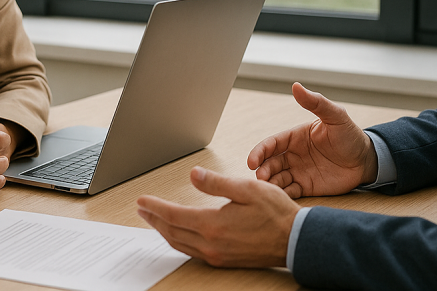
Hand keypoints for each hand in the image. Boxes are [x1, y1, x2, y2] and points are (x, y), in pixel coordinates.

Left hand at [137, 166, 298, 267]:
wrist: (296, 241)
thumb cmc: (276, 213)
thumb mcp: (247, 189)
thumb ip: (216, 183)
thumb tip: (193, 175)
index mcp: (213, 225)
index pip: (173, 215)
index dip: (155, 207)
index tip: (141, 200)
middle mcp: (210, 244)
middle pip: (172, 231)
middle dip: (153, 219)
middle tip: (140, 209)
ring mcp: (216, 255)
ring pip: (179, 243)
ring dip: (163, 230)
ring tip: (153, 220)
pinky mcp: (223, 260)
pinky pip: (191, 251)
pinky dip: (178, 240)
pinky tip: (177, 233)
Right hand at [247, 82, 377, 197]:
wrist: (366, 161)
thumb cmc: (350, 135)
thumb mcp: (335, 116)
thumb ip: (316, 103)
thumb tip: (296, 86)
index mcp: (295, 137)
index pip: (271, 144)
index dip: (259, 151)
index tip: (252, 161)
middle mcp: (293, 154)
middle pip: (270, 163)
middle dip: (262, 171)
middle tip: (261, 179)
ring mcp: (299, 171)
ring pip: (277, 178)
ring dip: (270, 184)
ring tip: (269, 189)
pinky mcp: (306, 187)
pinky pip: (290, 191)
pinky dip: (282, 194)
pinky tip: (281, 198)